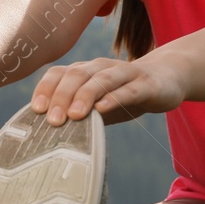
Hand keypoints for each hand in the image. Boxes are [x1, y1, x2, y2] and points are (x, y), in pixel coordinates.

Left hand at [30, 55, 186, 125]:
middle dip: (62, 96)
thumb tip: (48, 136)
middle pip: (77, 75)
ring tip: (74, 115)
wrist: (167, 78)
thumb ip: (78, 114)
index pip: (60, 73)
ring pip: (101, 80)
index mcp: (86, 71)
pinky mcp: (147, 84)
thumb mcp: (99, 103)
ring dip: (85, 95)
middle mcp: (102, 67)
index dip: (46, 89)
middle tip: (53, 120)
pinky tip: (103, 109)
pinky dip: (114, 98)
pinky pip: (128, 89)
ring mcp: (126, 73)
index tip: (36, 110)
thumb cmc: (125, 94)